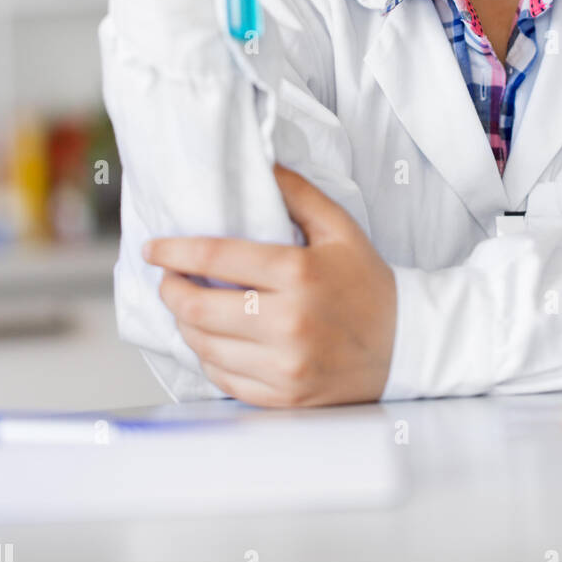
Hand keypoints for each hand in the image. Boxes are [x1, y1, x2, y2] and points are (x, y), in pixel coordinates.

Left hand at [142, 164, 397, 406]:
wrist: (406, 345)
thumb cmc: (368, 283)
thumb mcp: (340, 227)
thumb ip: (297, 193)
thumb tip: (260, 163)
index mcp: (298, 274)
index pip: (216, 259)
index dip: (175, 252)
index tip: (155, 249)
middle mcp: (288, 323)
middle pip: (199, 310)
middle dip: (171, 291)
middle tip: (167, 279)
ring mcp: (284, 366)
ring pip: (205, 347)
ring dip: (185, 324)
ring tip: (187, 306)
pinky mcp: (283, 397)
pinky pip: (223, 379)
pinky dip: (208, 357)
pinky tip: (212, 340)